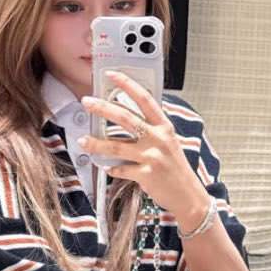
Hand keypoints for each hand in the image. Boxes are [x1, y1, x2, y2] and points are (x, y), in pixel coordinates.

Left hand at [81, 74, 209, 225]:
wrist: (187, 194)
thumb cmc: (175, 167)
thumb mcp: (168, 142)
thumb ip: (150, 129)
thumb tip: (122, 116)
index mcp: (164, 126)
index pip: (144, 99)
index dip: (127, 85)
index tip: (112, 75)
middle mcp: (158, 138)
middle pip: (125, 118)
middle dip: (102, 108)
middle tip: (87, 102)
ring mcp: (152, 157)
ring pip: (116, 146)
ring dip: (96, 143)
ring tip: (83, 140)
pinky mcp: (145, 175)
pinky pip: (120, 169)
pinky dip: (111, 168)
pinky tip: (106, 166)